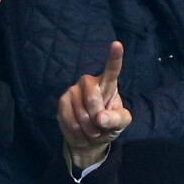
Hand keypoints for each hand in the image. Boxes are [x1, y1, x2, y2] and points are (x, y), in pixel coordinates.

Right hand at [57, 41, 131, 168]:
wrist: (90, 138)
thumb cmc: (108, 126)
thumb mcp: (121, 124)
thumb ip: (116, 119)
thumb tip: (100, 118)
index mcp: (108, 84)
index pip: (112, 70)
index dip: (114, 58)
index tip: (117, 45)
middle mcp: (89, 82)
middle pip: (92, 96)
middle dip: (97, 117)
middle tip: (100, 127)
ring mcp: (74, 91)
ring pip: (80, 112)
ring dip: (89, 129)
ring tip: (92, 131)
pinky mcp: (62, 102)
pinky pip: (69, 119)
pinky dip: (78, 132)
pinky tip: (82, 133)